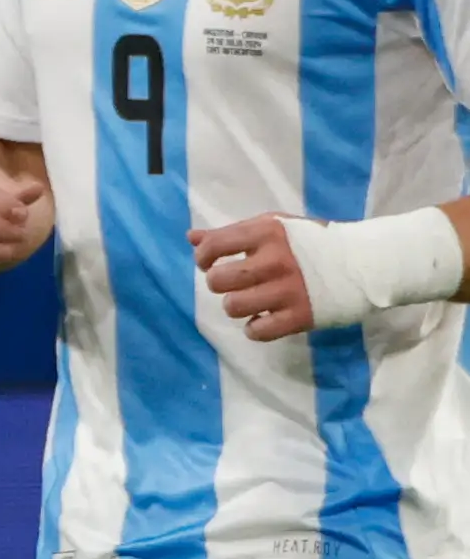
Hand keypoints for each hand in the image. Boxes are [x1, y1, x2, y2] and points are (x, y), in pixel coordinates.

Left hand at [193, 216, 315, 341]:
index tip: (210, 263)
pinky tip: (262, 319)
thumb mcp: (274, 227)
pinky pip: (258, 331)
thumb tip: (191, 237)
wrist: (365, 263)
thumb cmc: (313, 242)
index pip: (214, 245)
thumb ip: (231, 233)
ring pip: (233, 307)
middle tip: (232, 283)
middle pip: (218, 281)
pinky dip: (254, 328)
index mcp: (266, 232)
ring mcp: (288, 290)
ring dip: (235, 306)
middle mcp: (275, 261)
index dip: (204, 257)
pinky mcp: (301, 316)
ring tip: (248, 301)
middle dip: (218, 283)